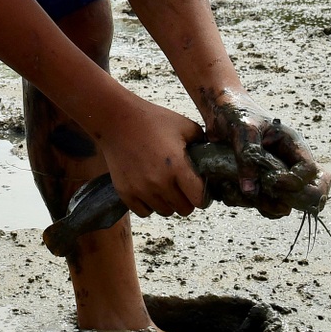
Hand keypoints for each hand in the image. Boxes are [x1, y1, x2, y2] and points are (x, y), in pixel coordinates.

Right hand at [96, 96, 206, 217]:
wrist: (117, 119)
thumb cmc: (153, 120)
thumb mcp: (185, 126)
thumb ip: (202, 143)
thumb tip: (213, 158)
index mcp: (177, 167)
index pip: (199, 199)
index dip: (204, 196)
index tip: (201, 190)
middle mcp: (159, 182)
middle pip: (184, 209)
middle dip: (187, 199)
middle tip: (183, 187)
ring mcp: (141, 189)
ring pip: (165, 211)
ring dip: (169, 202)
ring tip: (166, 186)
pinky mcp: (125, 192)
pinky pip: (144, 212)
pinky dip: (149, 205)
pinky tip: (150, 190)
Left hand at [205, 91, 330, 218]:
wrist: (220, 112)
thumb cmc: (236, 113)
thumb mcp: (242, 128)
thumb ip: (247, 155)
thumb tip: (251, 190)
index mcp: (292, 145)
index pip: (311, 171)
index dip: (296, 182)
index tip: (272, 180)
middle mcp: (289, 163)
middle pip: (314, 190)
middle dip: (297, 200)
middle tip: (271, 194)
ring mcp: (277, 175)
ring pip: (288, 203)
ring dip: (268, 204)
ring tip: (243, 190)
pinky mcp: (260, 184)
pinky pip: (266, 204)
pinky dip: (251, 204)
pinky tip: (230, 190)